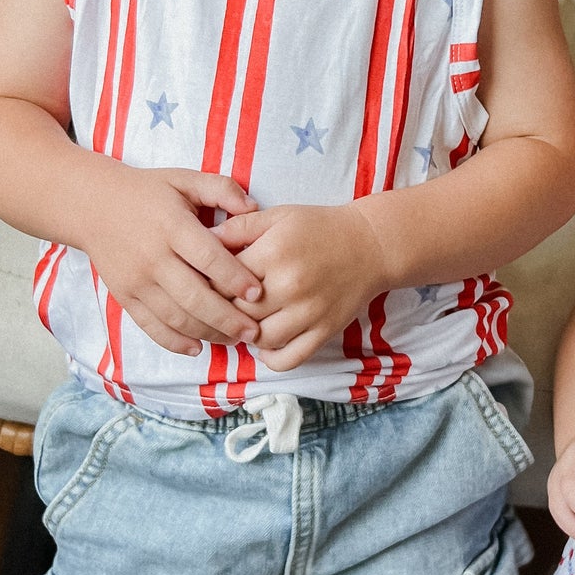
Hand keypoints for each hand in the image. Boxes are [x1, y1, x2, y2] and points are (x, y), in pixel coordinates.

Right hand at [76, 163, 263, 356]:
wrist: (92, 206)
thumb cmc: (147, 192)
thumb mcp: (183, 179)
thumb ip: (220, 188)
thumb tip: (253, 208)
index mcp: (171, 225)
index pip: (207, 258)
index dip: (234, 277)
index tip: (257, 292)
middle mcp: (153, 257)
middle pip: (194, 297)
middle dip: (227, 318)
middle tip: (254, 332)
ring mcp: (136, 281)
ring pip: (175, 317)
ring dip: (207, 333)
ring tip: (234, 340)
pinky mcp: (125, 296)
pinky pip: (150, 326)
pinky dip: (174, 342)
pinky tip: (198, 347)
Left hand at [214, 202, 389, 371]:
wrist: (370, 245)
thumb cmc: (320, 228)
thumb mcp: (278, 216)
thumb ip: (239, 227)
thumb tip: (203, 240)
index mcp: (274, 253)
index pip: (223, 280)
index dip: (209, 284)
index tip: (207, 284)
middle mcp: (291, 285)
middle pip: (237, 312)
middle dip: (224, 310)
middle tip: (220, 306)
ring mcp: (309, 312)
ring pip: (259, 339)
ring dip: (245, 335)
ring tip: (242, 323)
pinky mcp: (325, 331)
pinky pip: (289, 358)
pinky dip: (271, 358)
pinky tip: (264, 345)